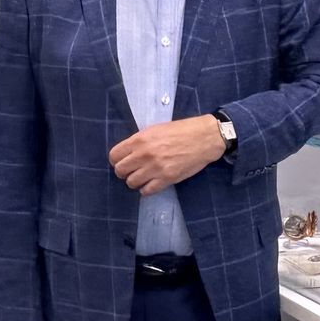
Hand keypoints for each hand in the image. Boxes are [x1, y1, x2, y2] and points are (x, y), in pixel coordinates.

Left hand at [110, 115, 226, 195]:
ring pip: (131, 183)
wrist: (205, 138)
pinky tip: (151, 184)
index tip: (122, 161)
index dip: (117, 160)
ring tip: (144, 177)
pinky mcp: (167, 179)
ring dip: (135, 181)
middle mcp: (144, 155)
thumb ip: (140, 140)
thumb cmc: (182, 130)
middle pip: (120, 171)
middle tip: (132, 170)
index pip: (114, 156)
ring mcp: (155, 168)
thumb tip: (128, 152)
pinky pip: (146, 191)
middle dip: (124, 172)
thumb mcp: (156, 129)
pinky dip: (146, 189)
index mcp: (140, 139)